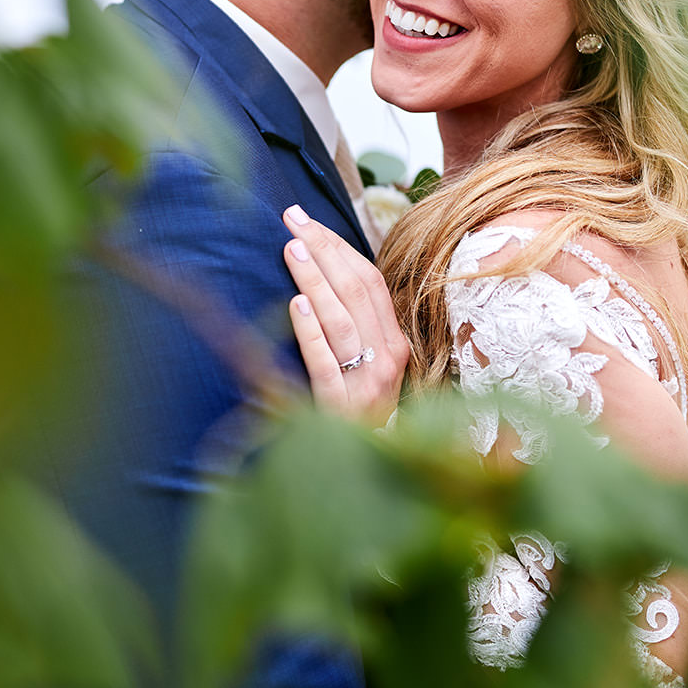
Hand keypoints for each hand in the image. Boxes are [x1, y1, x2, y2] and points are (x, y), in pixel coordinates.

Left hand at [282, 204, 409, 423]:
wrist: (362, 468)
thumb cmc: (357, 410)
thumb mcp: (366, 364)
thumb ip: (353, 324)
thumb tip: (322, 270)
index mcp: (396, 341)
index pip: (369, 280)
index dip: (338, 246)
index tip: (307, 219)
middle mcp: (389, 358)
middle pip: (356, 290)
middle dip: (323, 249)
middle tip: (291, 218)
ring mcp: (369, 383)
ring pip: (341, 319)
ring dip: (315, 280)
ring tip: (292, 249)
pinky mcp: (342, 406)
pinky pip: (326, 361)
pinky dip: (311, 330)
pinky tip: (296, 304)